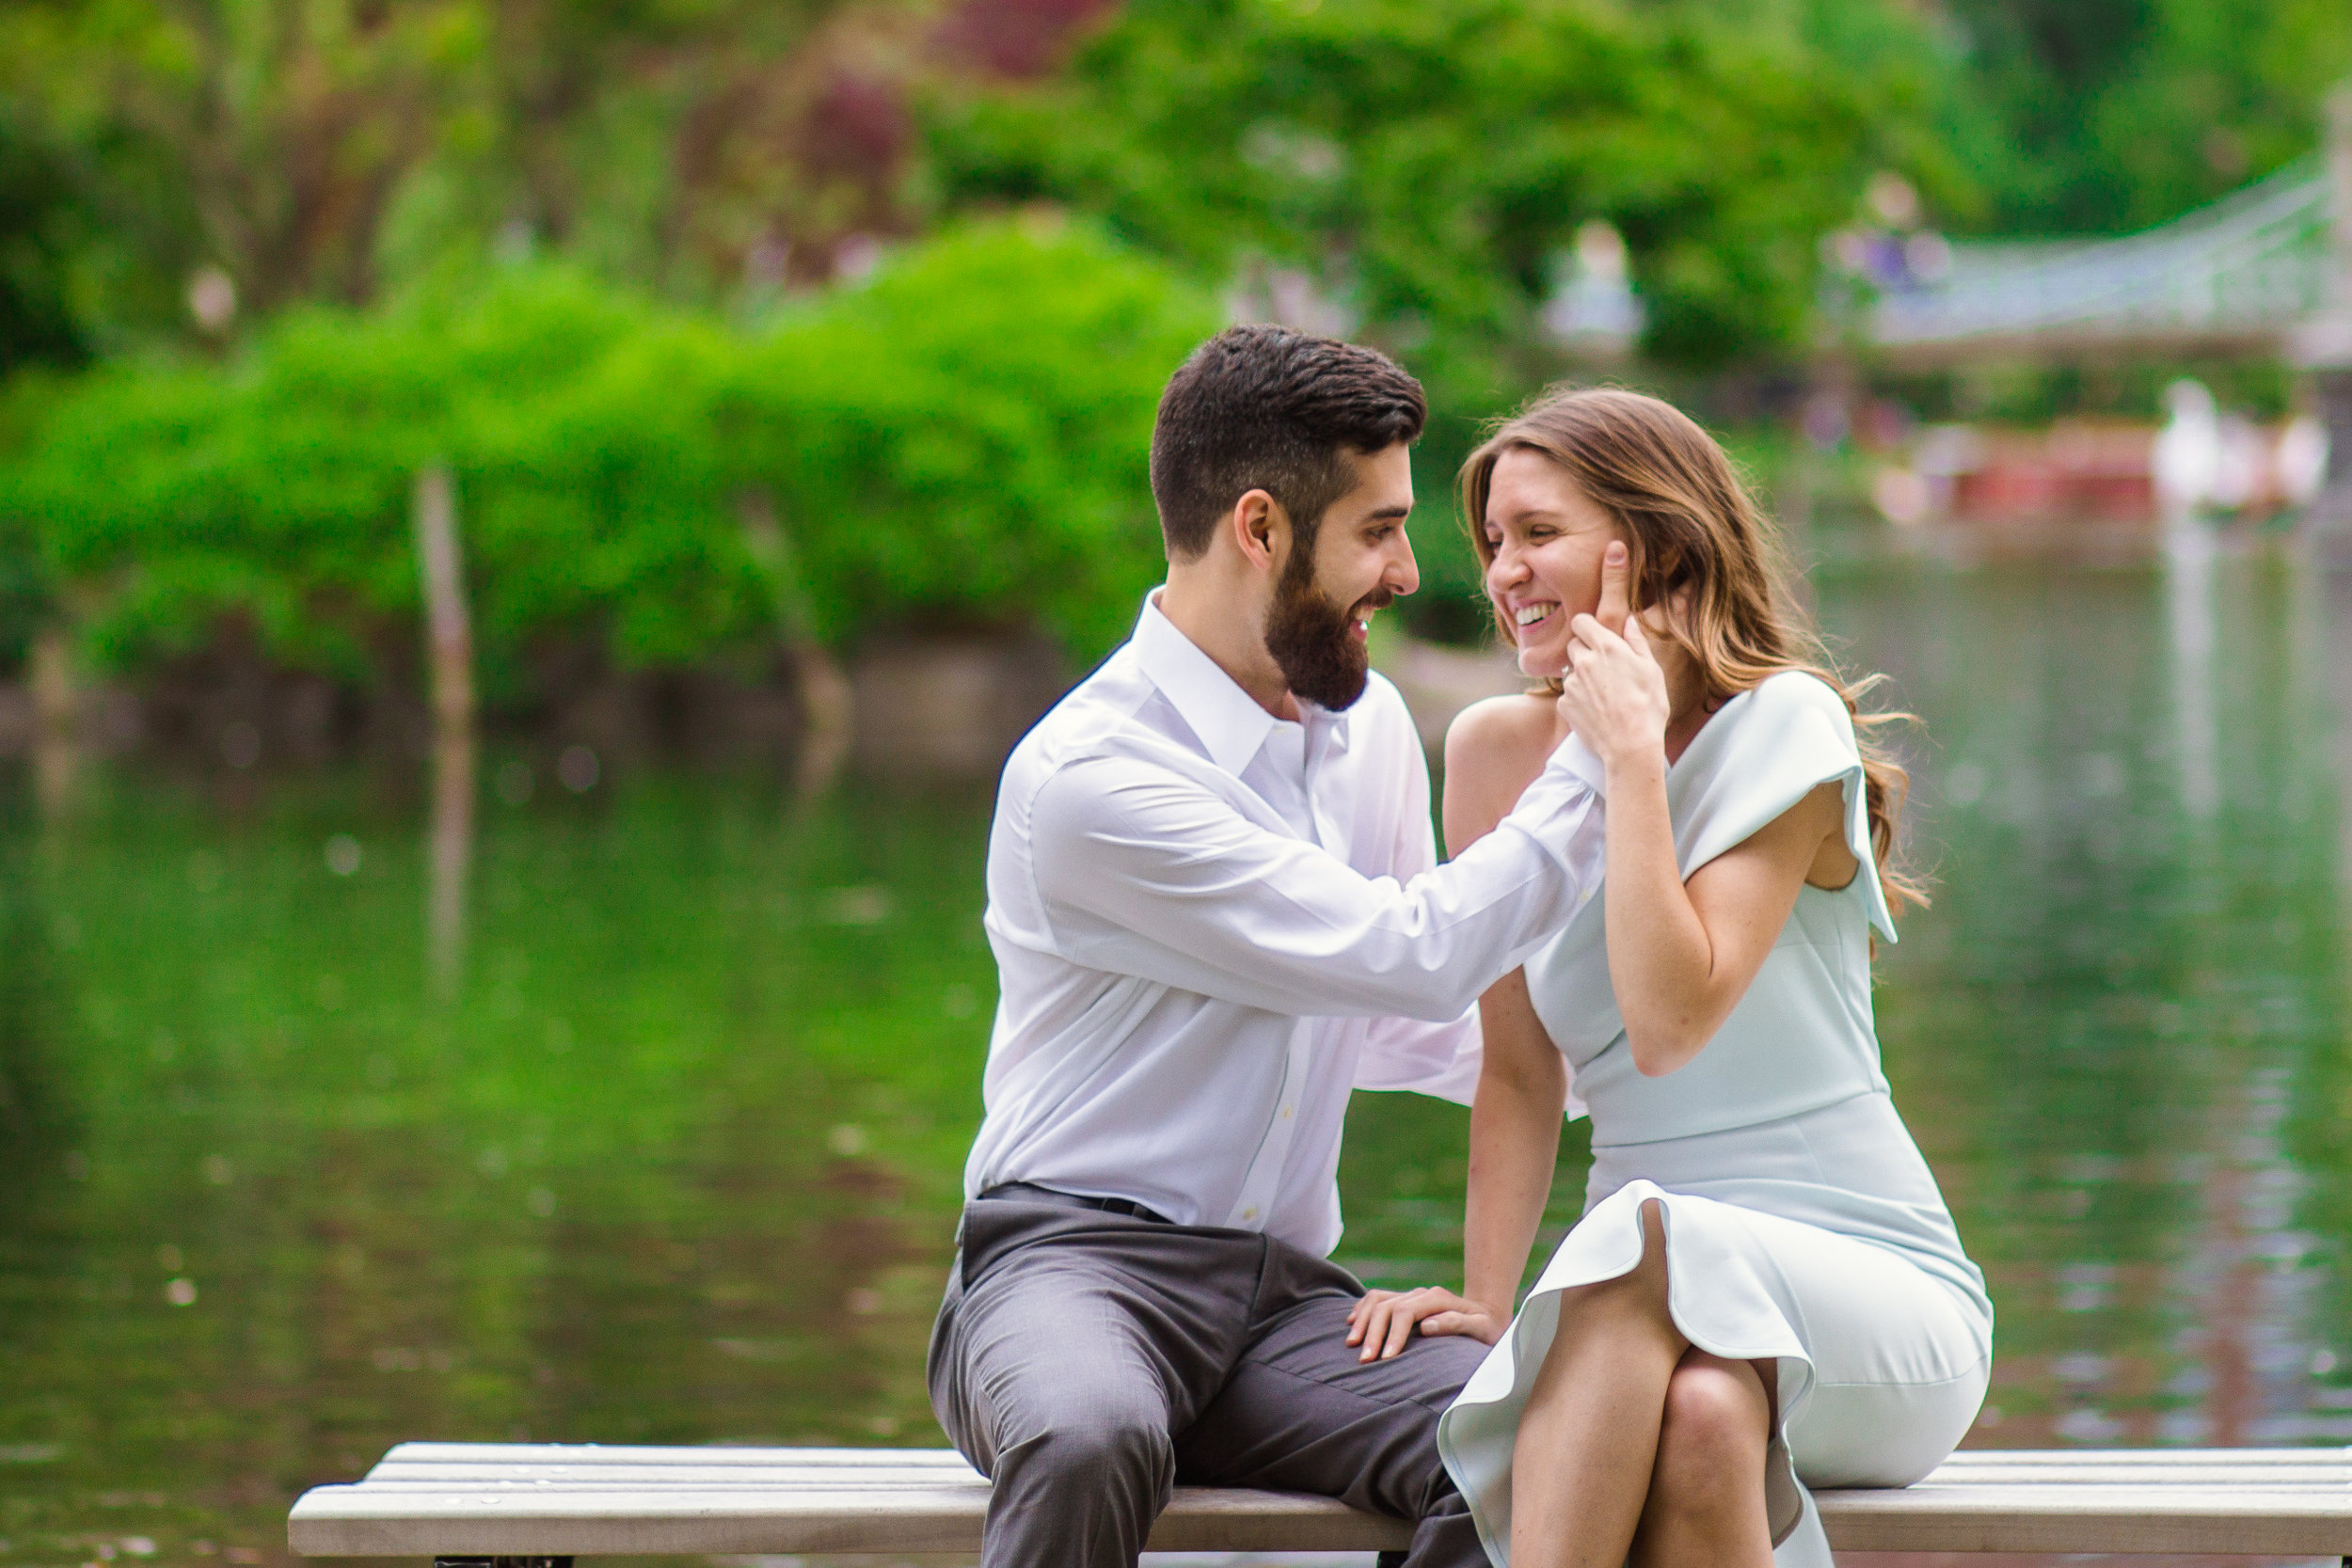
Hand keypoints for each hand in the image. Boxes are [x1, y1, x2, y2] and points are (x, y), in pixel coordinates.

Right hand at [1344, 1287, 1507, 1361]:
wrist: (1487, 1315)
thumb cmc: (1486, 1328)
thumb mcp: (1482, 1328)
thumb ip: (1456, 1324)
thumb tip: (1427, 1326)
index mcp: (1437, 1298)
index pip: (1405, 1311)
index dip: (1393, 1335)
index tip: (1385, 1359)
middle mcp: (1420, 1293)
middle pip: (1386, 1306)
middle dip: (1373, 1333)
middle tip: (1364, 1360)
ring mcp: (1411, 1296)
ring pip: (1376, 1300)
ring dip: (1362, 1321)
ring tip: (1352, 1344)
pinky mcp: (1404, 1301)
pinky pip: (1376, 1298)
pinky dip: (1361, 1309)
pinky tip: (1352, 1323)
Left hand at [1554, 545, 1668, 770]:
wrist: (1631, 745)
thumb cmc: (1647, 706)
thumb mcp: (1651, 669)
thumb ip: (1636, 641)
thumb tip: (1628, 620)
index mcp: (1606, 648)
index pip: (1581, 621)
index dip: (1587, 627)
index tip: (1595, 636)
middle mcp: (1583, 662)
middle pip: (1573, 645)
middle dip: (1585, 652)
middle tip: (1604, 670)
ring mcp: (1571, 684)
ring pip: (1571, 673)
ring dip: (1583, 679)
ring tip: (1604, 697)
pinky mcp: (1564, 705)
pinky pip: (1568, 696)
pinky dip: (1578, 700)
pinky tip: (1596, 711)